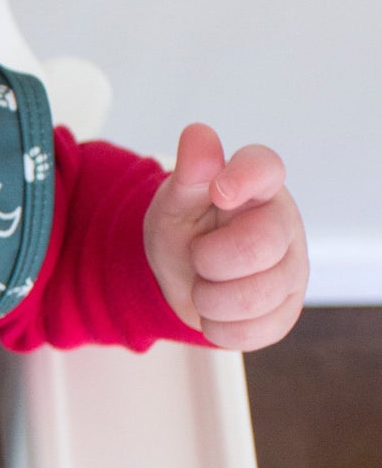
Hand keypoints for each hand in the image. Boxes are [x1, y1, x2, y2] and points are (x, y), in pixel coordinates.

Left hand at [143, 124, 307, 350]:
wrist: (182, 280)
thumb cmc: (186, 231)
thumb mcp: (175, 202)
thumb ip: (189, 174)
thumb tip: (199, 135)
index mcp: (257, 186)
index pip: (266, 169)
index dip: (245, 178)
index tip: (219, 192)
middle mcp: (284, 224)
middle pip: (258, 246)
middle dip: (209, 259)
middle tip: (198, 256)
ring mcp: (292, 270)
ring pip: (254, 297)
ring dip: (208, 297)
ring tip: (204, 283)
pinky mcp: (286, 312)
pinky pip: (251, 332)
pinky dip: (218, 327)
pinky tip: (216, 309)